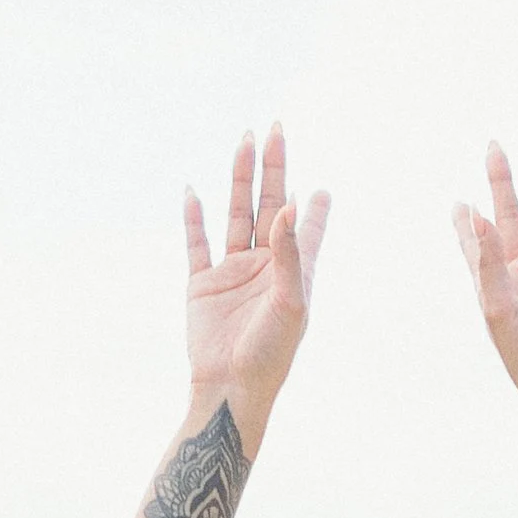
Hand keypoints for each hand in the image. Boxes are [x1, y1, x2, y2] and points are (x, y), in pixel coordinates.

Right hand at [183, 129, 328, 418]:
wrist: (230, 388)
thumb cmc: (271, 352)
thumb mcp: (290, 302)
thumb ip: (291, 252)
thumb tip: (291, 203)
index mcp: (292, 272)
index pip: (306, 229)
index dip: (314, 208)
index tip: (323, 189)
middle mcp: (263, 267)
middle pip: (269, 205)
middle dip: (274, 168)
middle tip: (277, 129)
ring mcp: (232, 273)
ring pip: (235, 214)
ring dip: (239, 179)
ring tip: (244, 141)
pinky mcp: (202, 285)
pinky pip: (197, 244)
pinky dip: (194, 218)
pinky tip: (194, 191)